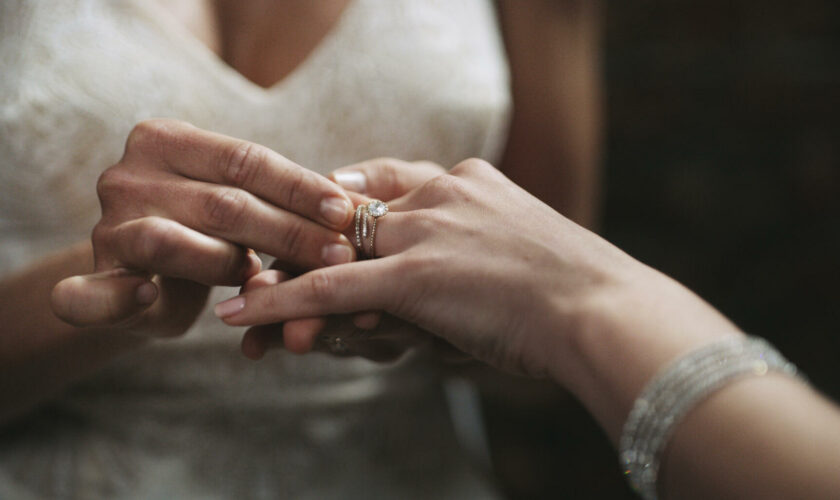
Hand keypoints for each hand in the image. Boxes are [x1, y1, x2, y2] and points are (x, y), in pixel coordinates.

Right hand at [51, 119, 354, 336]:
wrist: (144, 278)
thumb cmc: (210, 235)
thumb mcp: (243, 206)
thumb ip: (281, 202)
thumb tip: (362, 208)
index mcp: (168, 140)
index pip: (246, 160)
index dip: (301, 187)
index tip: (349, 212)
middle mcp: (129, 173)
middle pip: (222, 202)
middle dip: (290, 232)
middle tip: (343, 256)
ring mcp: (105, 224)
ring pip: (174, 243)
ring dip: (235, 269)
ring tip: (287, 288)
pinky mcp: (91, 277)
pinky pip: (90, 294)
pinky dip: (117, 299)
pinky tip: (147, 298)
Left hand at [215, 158, 639, 377]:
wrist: (605, 311)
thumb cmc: (578, 291)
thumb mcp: (529, 248)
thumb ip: (485, 243)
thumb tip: (463, 267)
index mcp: (469, 178)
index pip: (385, 179)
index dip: (343, 198)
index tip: (316, 211)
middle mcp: (440, 193)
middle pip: (348, 213)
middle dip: (303, 243)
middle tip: (261, 262)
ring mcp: (425, 232)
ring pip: (334, 251)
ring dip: (286, 278)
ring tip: (242, 299)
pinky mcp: (414, 277)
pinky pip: (332, 288)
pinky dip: (284, 302)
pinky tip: (242, 314)